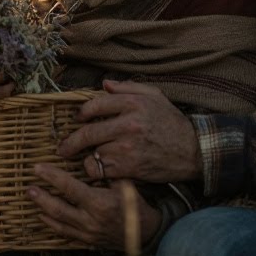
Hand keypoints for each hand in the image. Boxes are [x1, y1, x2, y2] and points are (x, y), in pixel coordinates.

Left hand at [26, 164, 159, 250]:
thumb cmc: (135, 204)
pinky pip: (65, 234)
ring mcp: (87, 233)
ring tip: (32, 198)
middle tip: (29, 187)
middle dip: (42, 197)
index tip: (38, 168)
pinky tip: (43, 216)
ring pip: (58, 223)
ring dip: (43, 210)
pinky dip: (52, 225)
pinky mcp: (87, 241)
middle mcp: (90, 220)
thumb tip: (91, 156)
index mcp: (99, 203)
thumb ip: (108, 171)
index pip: (69, 188)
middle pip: (58, 209)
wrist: (146, 233)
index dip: (52, 177)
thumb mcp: (126, 184)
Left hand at [57, 80, 200, 183]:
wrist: (193, 151)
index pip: (95, 105)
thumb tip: (105, 85)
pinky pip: (101, 169)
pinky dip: (97, 171)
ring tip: (89, 159)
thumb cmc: (172, 123)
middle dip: (71, 142)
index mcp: (133, 103)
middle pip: (87, 132)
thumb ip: (129, 87)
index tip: (78, 120)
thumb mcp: (155, 96)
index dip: (82, 113)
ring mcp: (128, 146)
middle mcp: (128, 123)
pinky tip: (101, 169)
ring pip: (93, 152)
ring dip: (88, 157)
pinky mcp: (130, 167)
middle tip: (63, 149)